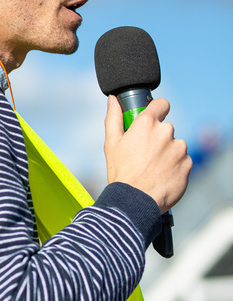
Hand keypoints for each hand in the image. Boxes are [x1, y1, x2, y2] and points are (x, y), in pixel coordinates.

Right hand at [103, 95, 190, 213]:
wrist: (136, 200)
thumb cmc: (121, 172)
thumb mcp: (111, 143)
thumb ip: (113, 118)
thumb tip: (113, 100)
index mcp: (146, 124)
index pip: (162, 104)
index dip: (157, 110)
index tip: (153, 118)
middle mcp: (166, 132)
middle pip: (165, 129)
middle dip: (157, 138)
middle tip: (144, 154)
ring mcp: (179, 148)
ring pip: (174, 145)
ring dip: (167, 152)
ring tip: (153, 168)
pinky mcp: (188, 163)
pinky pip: (182, 160)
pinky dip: (175, 166)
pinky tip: (162, 175)